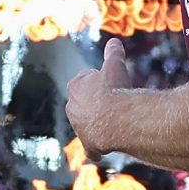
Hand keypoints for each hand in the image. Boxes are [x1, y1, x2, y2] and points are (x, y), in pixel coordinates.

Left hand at [62, 37, 138, 153]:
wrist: (116, 119)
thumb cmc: (114, 89)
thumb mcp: (115, 66)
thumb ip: (113, 53)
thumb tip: (114, 41)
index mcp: (75, 87)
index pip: (84, 81)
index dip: (98, 82)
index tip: (109, 84)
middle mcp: (72, 108)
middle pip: (85, 105)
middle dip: (97, 104)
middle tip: (113, 103)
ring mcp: (79, 128)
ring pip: (88, 125)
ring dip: (99, 124)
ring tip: (115, 122)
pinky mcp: (88, 145)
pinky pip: (92, 148)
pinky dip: (98, 148)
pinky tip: (107, 148)